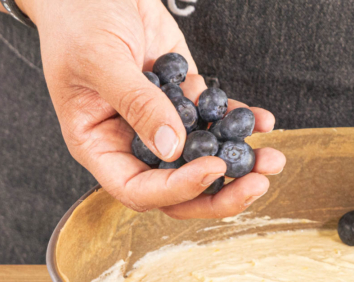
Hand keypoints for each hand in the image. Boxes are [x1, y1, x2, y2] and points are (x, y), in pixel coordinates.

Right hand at [20, 0, 284, 217]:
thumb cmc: (79, 18)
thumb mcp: (100, 58)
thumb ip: (137, 102)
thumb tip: (173, 148)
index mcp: (99, 145)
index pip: (140, 189)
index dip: (179, 188)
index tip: (213, 168)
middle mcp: (133, 142)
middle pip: (180, 188)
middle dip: (222, 192)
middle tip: (258, 183)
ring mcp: (163, 122)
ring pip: (204, 159)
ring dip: (241, 162)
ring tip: (273, 159)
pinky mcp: (186, 97)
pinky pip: (216, 120)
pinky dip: (241, 123)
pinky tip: (264, 120)